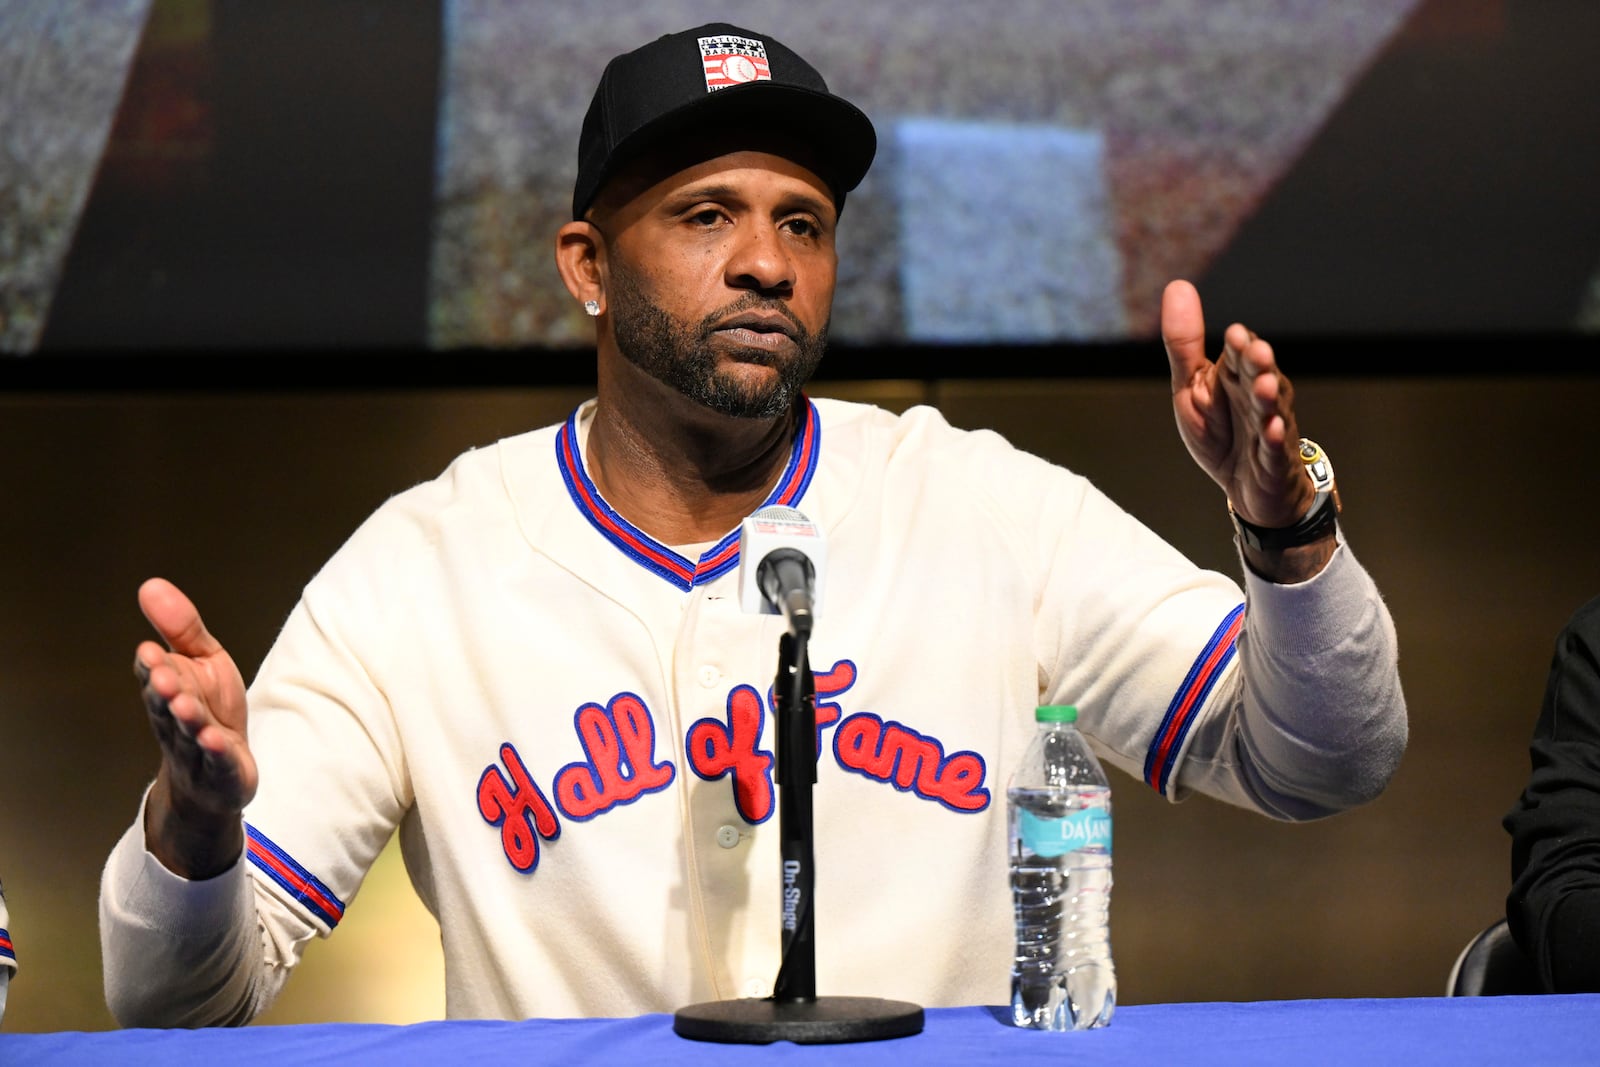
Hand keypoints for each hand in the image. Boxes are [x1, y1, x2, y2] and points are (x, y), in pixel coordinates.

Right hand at [135, 577, 254, 877]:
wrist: (217, 776)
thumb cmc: (208, 711)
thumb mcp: (202, 663)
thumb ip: (181, 629)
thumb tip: (150, 585)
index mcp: (169, 691)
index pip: (155, 677)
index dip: (153, 668)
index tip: (150, 653)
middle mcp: (177, 721)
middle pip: (167, 706)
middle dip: (165, 693)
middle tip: (164, 677)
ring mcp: (197, 750)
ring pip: (189, 735)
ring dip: (188, 721)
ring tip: (187, 707)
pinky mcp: (222, 773)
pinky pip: (218, 763)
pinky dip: (216, 753)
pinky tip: (217, 742)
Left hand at [1161, 279, 1316, 528]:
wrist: (1246, 487)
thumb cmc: (1221, 431)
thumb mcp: (1192, 388)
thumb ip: (1185, 344)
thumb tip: (1178, 285)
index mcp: (1235, 377)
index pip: (1238, 356)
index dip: (1239, 348)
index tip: (1235, 334)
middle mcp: (1257, 397)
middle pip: (1259, 377)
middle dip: (1259, 366)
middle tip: (1257, 352)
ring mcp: (1269, 428)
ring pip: (1271, 410)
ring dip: (1269, 398)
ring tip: (1265, 387)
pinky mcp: (1274, 461)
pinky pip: (1275, 450)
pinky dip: (1274, 442)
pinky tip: (1273, 431)